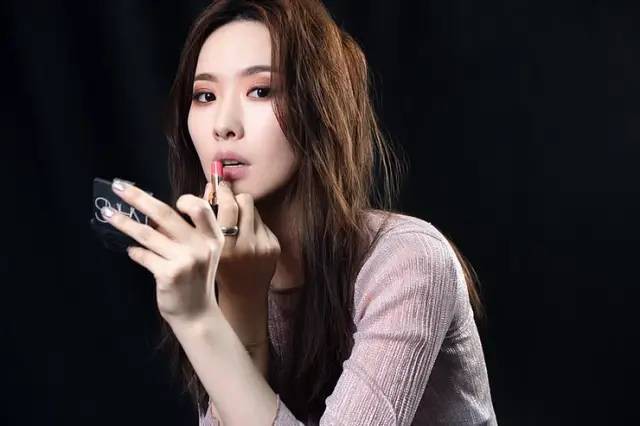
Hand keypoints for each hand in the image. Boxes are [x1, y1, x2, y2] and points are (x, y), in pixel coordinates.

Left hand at [100, 178, 223, 326]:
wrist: (197, 314)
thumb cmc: (196, 280)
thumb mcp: (202, 254)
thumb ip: (185, 234)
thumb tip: (152, 213)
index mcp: (213, 237)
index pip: (199, 208)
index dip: (185, 200)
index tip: (172, 200)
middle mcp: (201, 246)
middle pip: (165, 214)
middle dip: (138, 197)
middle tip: (119, 187)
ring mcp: (185, 261)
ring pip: (148, 233)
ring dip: (124, 222)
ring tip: (108, 214)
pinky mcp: (169, 274)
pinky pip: (143, 256)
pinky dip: (134, 252)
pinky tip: (130, 250)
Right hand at [203, 180, 280, 305]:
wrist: (243, 295)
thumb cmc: (219, 268)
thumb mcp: (206, 245)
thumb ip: (206, 216)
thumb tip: (211, 185)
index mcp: (223, 247)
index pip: (228, 206)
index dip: (223, 191)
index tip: (218, 185)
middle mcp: (245, 246)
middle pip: (245, 201)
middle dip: (235, 197)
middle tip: (227, 198)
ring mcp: (262, 247)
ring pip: (254, 210)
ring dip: (244, 212)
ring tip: (236, 224)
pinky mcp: (274, 247)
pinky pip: (263, 223)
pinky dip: (253, 226)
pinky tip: (248, 238)